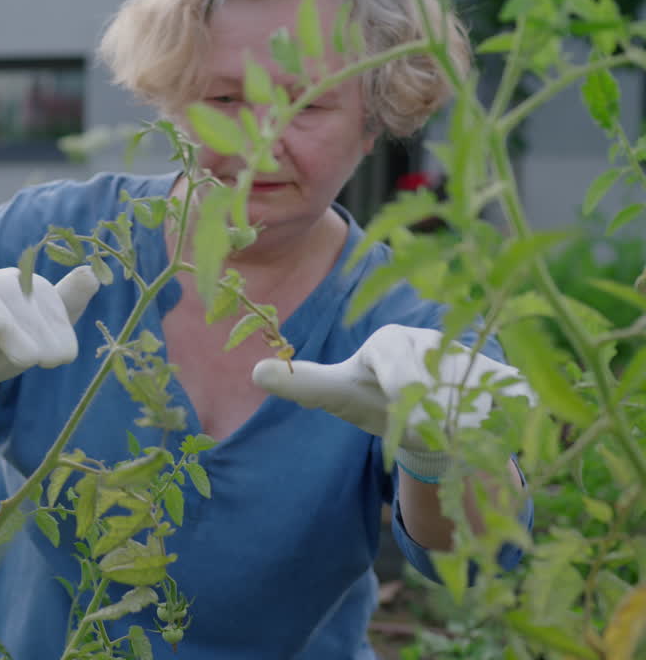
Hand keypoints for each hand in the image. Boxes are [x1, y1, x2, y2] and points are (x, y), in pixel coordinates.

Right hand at [0, 266, 99, 419]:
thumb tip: (92, 275)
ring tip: (27, 359)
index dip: (59, 323)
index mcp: (23, 285)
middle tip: (52, 361)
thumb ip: (65, 306)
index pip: (47, 294)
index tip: (65, 357)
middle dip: (42, 329)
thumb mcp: (38, 336)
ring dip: (14, 329)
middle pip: (23, 293)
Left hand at [251, 324, 533, 480]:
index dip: (402, 388)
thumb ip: (302, 383)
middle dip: (434, 412)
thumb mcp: (337, 394)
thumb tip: (257, 372)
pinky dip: (507, 419)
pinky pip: (515, 397)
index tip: (406, 415)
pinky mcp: (508, 377)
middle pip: (438, 379)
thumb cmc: (375, 401)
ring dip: (467, 421)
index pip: (397, 358)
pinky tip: (496, 432)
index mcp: (391, 340)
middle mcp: (434, 339)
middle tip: (432, 431)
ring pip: (476, 392)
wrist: (425, 416)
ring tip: (457, 434)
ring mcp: (473, 356)